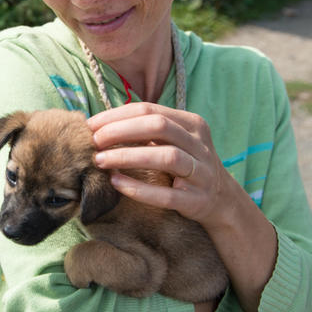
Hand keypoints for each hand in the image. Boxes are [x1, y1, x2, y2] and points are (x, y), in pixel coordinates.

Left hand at [88, 102, 240, 229]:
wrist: (221, 200)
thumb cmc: (185, 165)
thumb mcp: (173, 142)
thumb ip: (145, 130)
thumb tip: (98, 124)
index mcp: (192, 123)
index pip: (150, 110)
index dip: (117, 116)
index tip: (90, 125)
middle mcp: (200, 144)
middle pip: (159, 127)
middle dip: (121, 131)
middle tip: (94, 141)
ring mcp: (202, 173)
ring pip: (166, 157)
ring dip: (128, 156)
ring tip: (100, 161)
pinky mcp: (197, 200)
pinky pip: (167, 195)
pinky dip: (139, 188)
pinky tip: (116, 183)